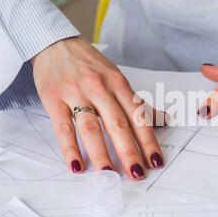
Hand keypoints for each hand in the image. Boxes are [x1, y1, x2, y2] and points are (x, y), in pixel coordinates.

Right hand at [32, 37, 164, 179]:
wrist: (55, 42)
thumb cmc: (89, 64)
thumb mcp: (116, 78)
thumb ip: (137, 103)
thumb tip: (163, 119)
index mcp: (119, 84)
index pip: (138, 117)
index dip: (148, 141)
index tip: (155, 161)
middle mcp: (100, 88)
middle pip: (118, 124)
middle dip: (129, 151)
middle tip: (137, 174)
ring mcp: (76, 93)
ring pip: (92, 127)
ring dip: (101, 153)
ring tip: (108, 174)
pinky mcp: (54, 99)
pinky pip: (63, 127)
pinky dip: (70, 148)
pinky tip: (76, 165)